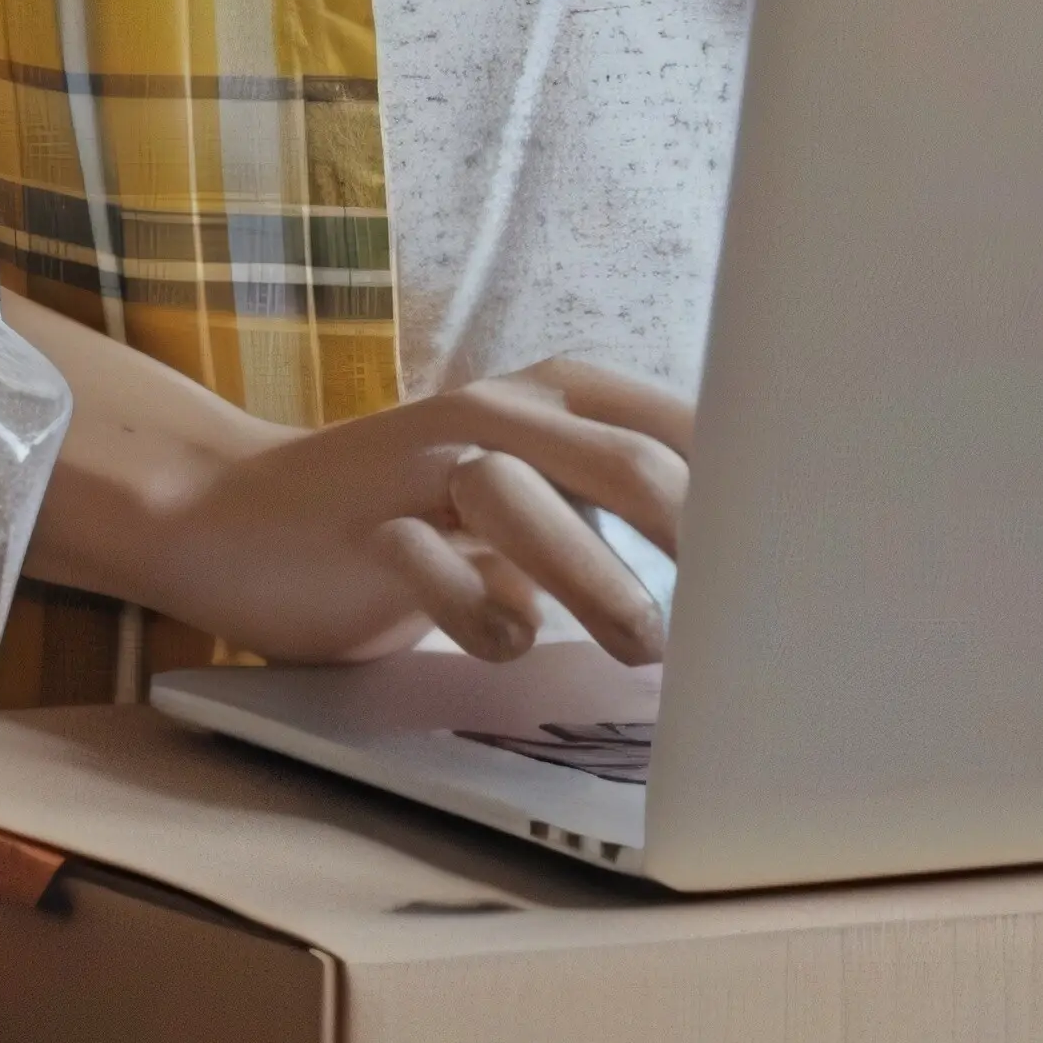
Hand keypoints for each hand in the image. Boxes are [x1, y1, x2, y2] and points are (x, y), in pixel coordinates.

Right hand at [12, 301, 686, 666]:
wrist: (239, 517)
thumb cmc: (416, 519)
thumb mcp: (526, 500)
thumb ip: (613, 520)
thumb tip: (746, 587)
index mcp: (554, 396)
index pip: (676, 425)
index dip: (746, 489)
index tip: (804, 560)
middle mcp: (494, 413)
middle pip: (615, 457)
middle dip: (689, 535)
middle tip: (743, 614)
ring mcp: (420, 465)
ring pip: (519, 495)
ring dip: (591, 573)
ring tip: (640, 645)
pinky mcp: (360, 527)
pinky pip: (423, 559)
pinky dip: (472, 608)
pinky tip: (501, 644)